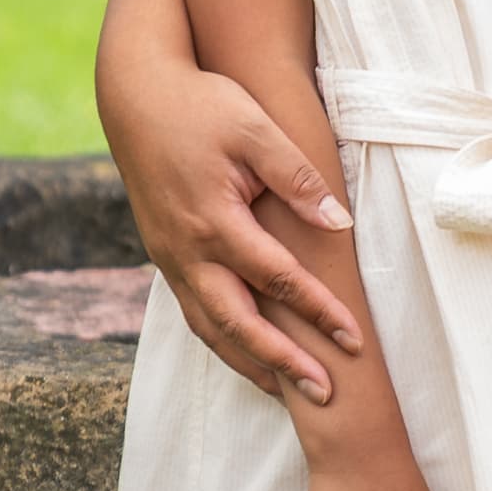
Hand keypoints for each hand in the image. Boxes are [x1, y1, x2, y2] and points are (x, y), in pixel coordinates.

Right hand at [105, 59, 364, 402]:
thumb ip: (296, 178)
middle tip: (325, 394)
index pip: (277, 280)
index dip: (318, 311)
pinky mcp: (163, 256)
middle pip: (238, 325)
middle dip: (283, 363)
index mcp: (213, 221)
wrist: (136, 96)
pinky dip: (223, 341)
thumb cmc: (202, 106)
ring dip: (250, 364)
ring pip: (210, 328)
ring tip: (287, 394)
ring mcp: (170, 258)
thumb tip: (338, 222)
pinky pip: (194, 312)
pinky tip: (245, 354)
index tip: (355, 340)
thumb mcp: (255, 128)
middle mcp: (187, 251)